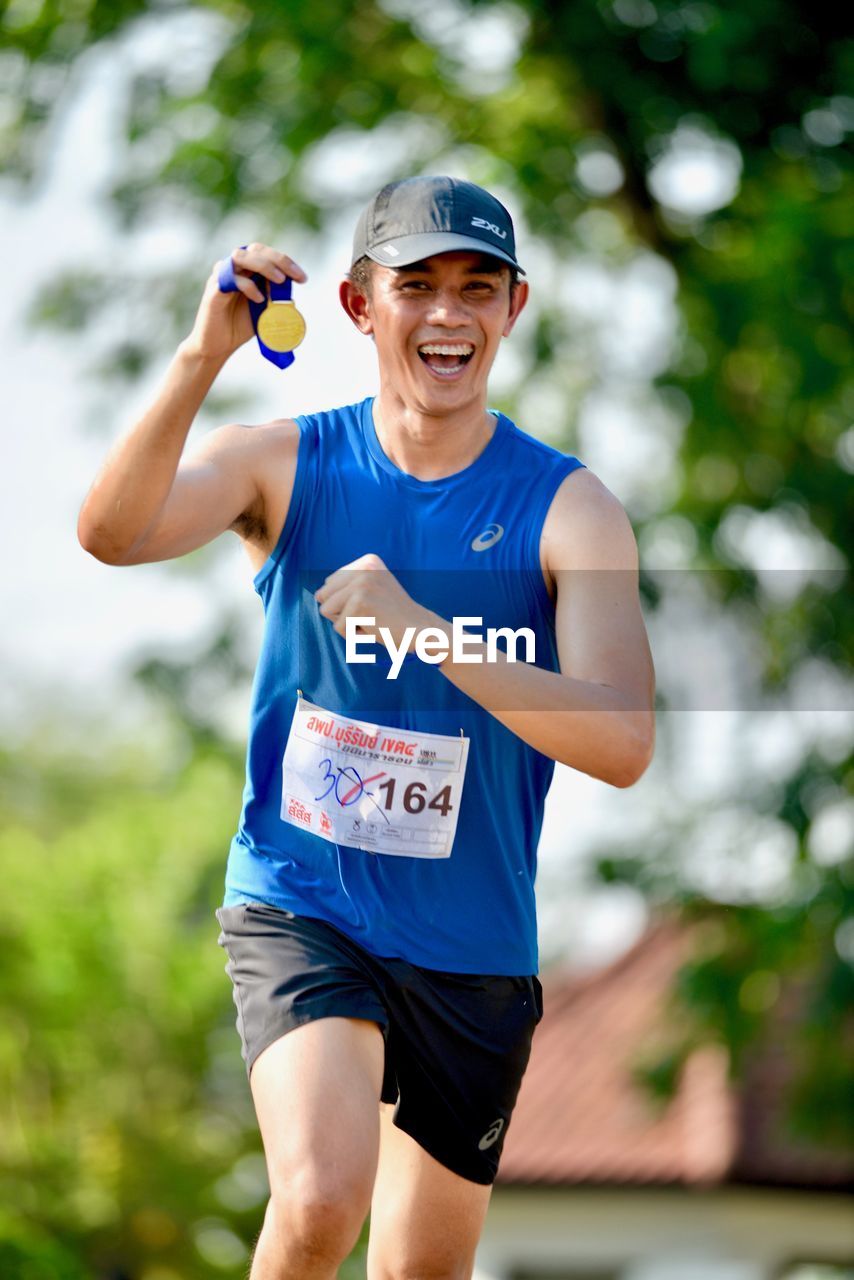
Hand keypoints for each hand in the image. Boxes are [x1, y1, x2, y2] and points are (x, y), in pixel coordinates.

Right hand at [182, 243, 307, 361]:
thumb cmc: (240, 325)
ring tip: (279, 281)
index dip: (286, 262)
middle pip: (255, 249)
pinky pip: (230, 279)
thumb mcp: (264, 309)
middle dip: (279, 260)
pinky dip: (248, 286)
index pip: (267, 254)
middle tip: (295, 276)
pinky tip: (259, 299)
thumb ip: (274, 297)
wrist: (218, 346)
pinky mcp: (214, 290)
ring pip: (240, 256)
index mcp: (246, 269)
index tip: (303, 278)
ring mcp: (221, 276)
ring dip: (264, 265)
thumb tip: (291, 290)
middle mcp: (233, 268)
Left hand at [315, 554, 435, 652]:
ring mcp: (362, 583)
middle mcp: (364, 567)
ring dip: (346, 623)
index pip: (330, 584)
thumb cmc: (394, 617)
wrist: (421, 631)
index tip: (372, 604)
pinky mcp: (360, 603)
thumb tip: (317, 594)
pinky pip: (339, 627)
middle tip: (369, 614)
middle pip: (323, 595)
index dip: (345, 602)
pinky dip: (354, 635)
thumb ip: (349, 585)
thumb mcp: (374, 590)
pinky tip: (374, 629)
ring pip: (327, 611)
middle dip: (340, 612)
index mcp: (367, 561)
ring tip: (371, 621)